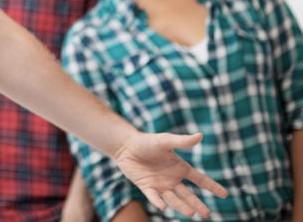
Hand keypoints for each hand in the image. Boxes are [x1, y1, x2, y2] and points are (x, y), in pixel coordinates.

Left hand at [112, 132, 227, 216]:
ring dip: (182, 206)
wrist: (125, 146)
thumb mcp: (165, 141)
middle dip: (198, 204)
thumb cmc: (146, 142)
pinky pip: (154, 197)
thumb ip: (182, 141)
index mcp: (180, 167)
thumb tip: (200, 135)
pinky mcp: (146, 187)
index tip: (225, 194)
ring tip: (191, 213)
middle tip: (207, 214)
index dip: (212, 186)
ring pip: (174, 199)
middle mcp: (172, 179)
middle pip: (188, 195)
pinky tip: (163, 207)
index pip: (200, 179)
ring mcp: (160, 184)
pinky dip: (158, 202)